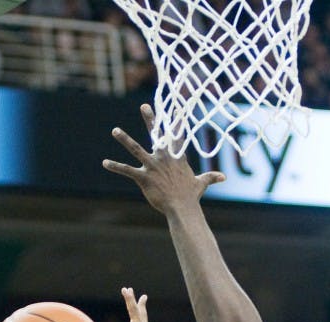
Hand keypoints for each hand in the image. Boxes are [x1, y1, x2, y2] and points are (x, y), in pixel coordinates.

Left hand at [102, 104, 224, 214]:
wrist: (182, 208)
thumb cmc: (190, 196)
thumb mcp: (201, 184)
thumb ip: (211, 178)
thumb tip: (224, 177)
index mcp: (176, 157)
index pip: (176, 135)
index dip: (175, 120)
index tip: (174, 107)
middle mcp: (163, 158)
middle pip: (156, 135)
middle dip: (150, 119)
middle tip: (144, 106)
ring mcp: (152, 166)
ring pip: (136, 149)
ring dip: (124, 139)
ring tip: (115, 130)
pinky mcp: (143, 178)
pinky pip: (127, 170)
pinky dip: (116, 166)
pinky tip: (105, 162)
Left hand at [120, 288, 154, 321]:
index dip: (141, 318)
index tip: (142, 311)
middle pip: (141, 314)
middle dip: (140, 305)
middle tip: (142, 297)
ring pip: (134, 309)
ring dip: (131, 299)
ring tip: (127, 289)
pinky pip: (131, 308)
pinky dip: (129, 299)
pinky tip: (125, 290)